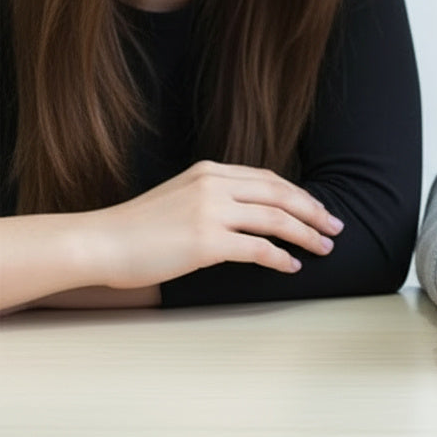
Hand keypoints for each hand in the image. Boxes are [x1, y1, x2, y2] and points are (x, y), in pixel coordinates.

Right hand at [91, 160, 343, 288]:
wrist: (101, 242)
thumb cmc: (138, 227)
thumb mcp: (181, 195)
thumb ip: (214, 196)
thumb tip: (251, 211)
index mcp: (211, 171)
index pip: (269, 179)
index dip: (299, 194)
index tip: (318, 209)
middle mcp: (215, 185)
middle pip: (280, 194)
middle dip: (313, 211)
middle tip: (335, 227)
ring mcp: (211, 211)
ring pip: (275, 219)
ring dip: (305, 234)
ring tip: (324, 247)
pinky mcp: (206, 242)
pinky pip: (257, 248)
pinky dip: (280, 257)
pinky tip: (292, 265)